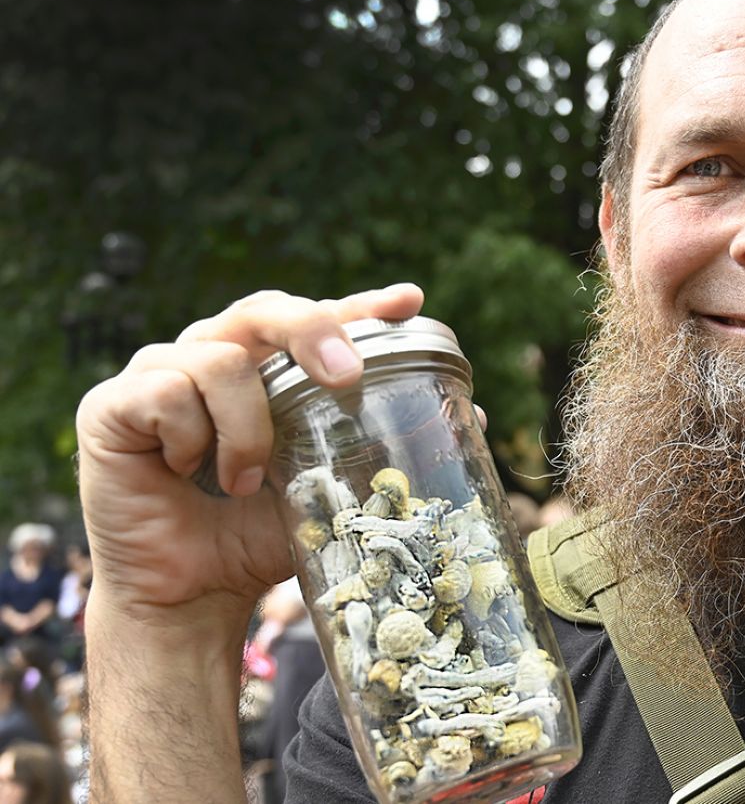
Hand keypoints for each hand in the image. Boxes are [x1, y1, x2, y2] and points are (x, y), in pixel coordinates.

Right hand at [75, 284, 425, 628]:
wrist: (191, 598)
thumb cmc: (257, 538)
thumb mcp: (333, 489)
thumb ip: (382, 448)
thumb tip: (479, 419)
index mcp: (265, 371)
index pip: (316, 321)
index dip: (361, 305)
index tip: (411, 301)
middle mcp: (212, 358)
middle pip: (264, 308)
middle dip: (312, 330)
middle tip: (346, 374)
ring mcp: (157, 374)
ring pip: (219, 359)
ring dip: (247, 427)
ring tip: (246, 480)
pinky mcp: (111, 405)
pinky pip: (166, 391)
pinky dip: (193, 438)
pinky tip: (190, 474)